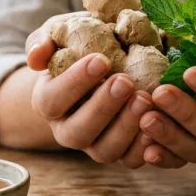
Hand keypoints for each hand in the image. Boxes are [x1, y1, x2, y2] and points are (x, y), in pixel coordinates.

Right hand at [26, 13, 155, 167]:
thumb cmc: (79, 46)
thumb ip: (43, 41)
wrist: (106, 65)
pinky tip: (159, 122)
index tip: (101, 60)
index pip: (53, 99)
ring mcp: (95, 145)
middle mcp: (67, 130)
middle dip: (103, 108)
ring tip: (145, 98)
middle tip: (126, 81)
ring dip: (126, 127)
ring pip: (105, 150)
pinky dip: (145, 146)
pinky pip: (131, 160)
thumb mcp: (57, 34)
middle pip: (78, 131)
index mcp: (48, 102)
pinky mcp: (121, 153)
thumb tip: (36, 56)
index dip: (75, 83)